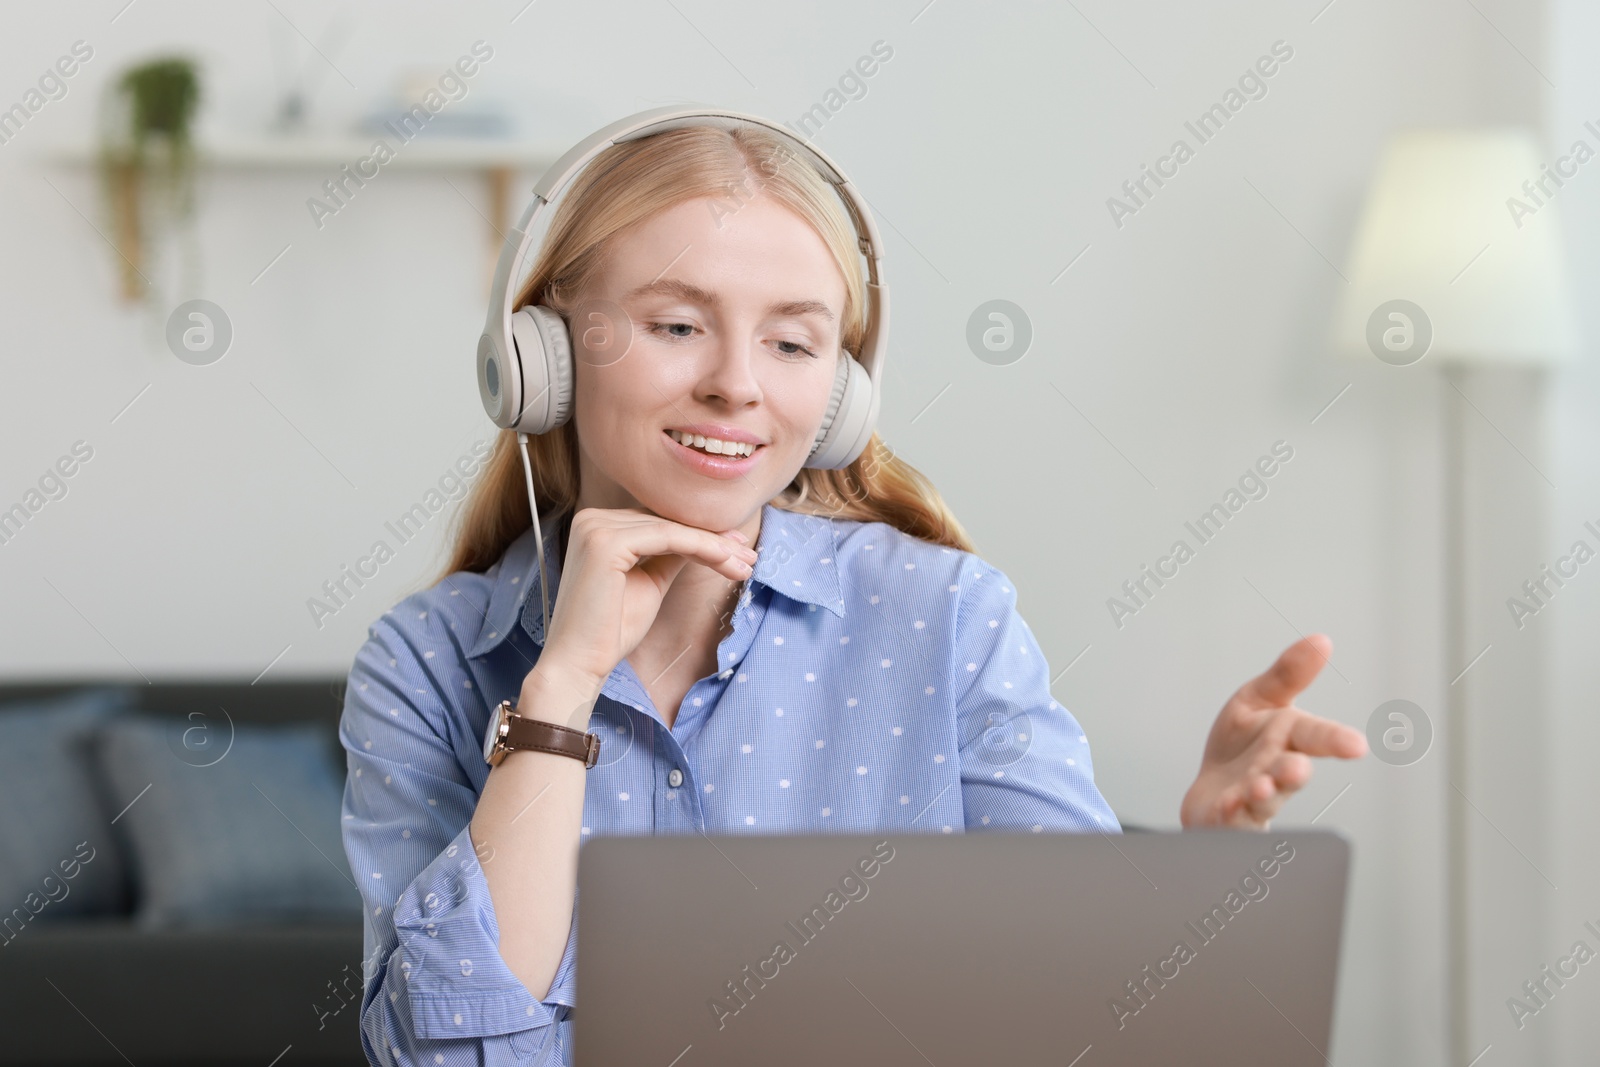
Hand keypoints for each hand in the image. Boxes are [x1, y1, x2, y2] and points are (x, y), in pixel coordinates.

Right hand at [528, 507, 756, 698]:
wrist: (579, 664)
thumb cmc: (610, 631)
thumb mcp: (649, 583)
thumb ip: (671, 556)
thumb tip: (705, 540)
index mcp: (596, 526)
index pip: (659, 523)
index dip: (701, 535)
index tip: (737, 549)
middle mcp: (591, 518)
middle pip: (668, 523)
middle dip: (714, 540)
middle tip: (749, 555)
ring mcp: (595, 527)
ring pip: (673, 529)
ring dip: (715, 546)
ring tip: (745, 564)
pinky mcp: (606, 541)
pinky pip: (668, 538)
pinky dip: (702, 548)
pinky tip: (726, 562)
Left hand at [1179, 634, 1366, 829]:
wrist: (1211, 793)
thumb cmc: (1241, 746)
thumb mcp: (1258, 700)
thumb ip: (1287, 675)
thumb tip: (1322, 640)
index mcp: (1288, 739)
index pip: (1315, 736)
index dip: (1335, 740)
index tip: (1356, 745)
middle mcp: (1276, 772)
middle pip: (1289, 772)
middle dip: (1293, 771)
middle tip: (1298, 768)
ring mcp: (1252, 799)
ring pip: (1263, 800)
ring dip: (1262, 794)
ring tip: (1260, 787)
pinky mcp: (1227, 820)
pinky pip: (1230, 821)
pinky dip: (1230, 815)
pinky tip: (1228, 806)